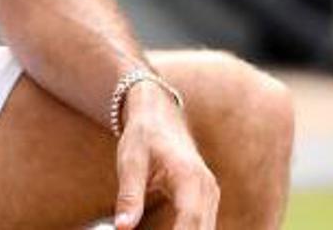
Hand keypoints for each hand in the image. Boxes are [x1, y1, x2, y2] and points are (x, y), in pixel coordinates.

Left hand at [115, 84, 219, 229]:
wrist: (158, 114)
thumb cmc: (143, 136)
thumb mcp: (130, 162)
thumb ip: (129, 195)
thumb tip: (122, 228)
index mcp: (190, 179)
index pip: (191, 223)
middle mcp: (207, 189)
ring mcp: (210, 195)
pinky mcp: (205, 200)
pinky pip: (202, 226)